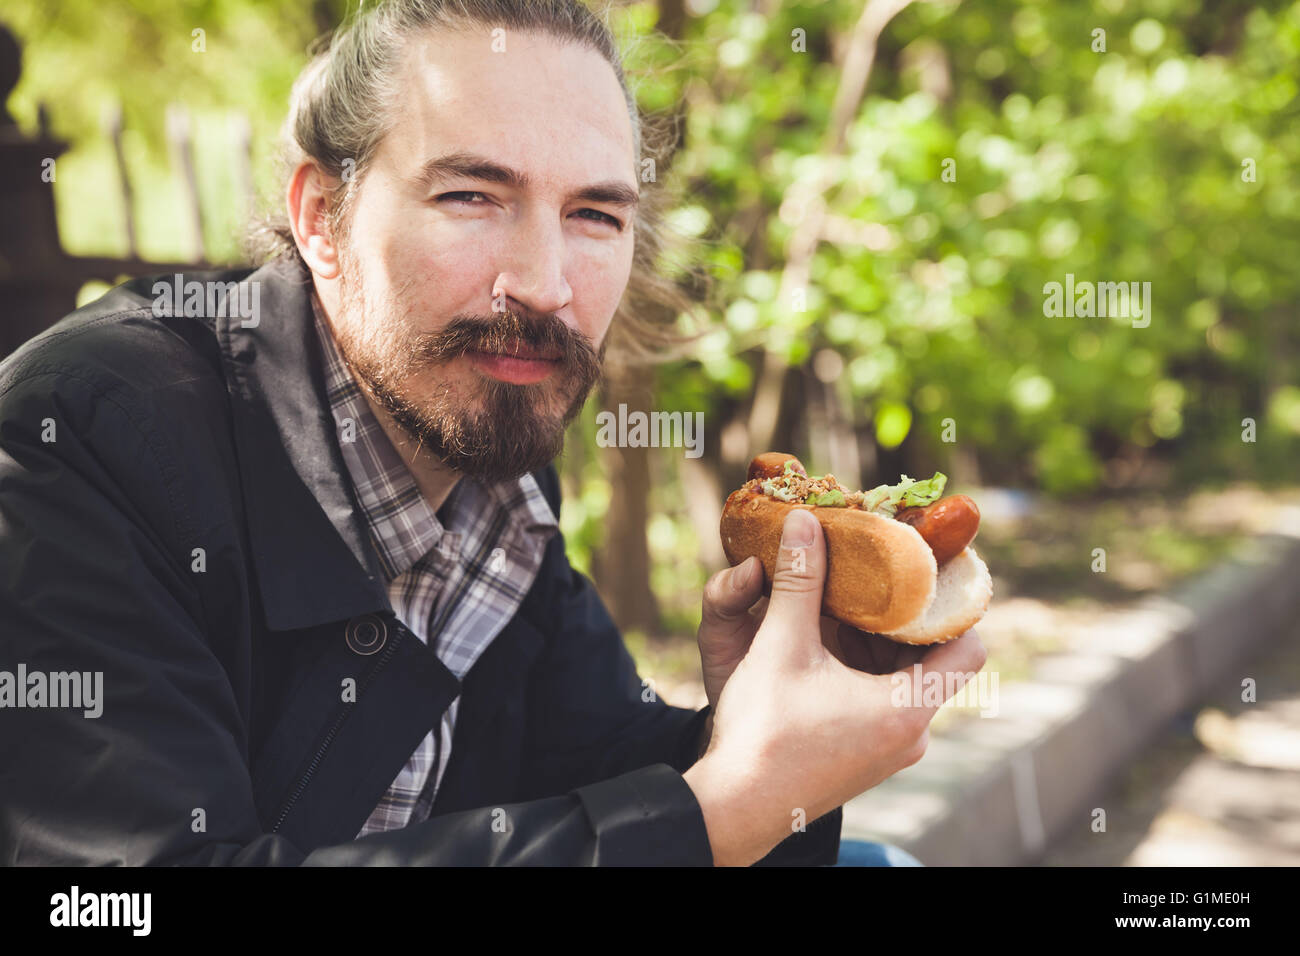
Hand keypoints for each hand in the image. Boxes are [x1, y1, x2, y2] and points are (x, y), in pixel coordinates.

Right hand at [684, 507, 986, 863]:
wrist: (734, 807)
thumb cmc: (762, 732)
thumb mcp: (780, 645)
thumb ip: (799, 580)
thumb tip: (805, 522)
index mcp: (907, 707)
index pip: (969, 647)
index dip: (955, 606)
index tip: (928, 574)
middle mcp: (910, 735)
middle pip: (933, 659)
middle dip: (904, 616)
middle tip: (879, 576)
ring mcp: (889, 752)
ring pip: (905, 681)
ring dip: (879, 643)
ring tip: (846, 606)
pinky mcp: (865, 759)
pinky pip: (883, 702)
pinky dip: (864, 671)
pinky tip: (826, 649)